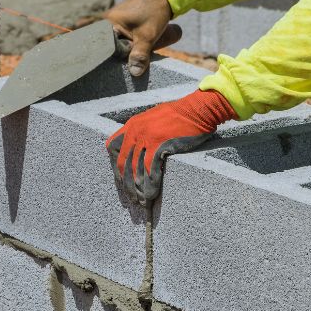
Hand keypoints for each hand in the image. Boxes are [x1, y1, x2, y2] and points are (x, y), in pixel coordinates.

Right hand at [104, 0, 182, 76]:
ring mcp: (114, 20)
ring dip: (126, 49)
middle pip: (110, 46)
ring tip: (132, 57)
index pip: (101, 47)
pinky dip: (129, 42)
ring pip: (118, 41)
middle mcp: (107, 21)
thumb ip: (140, 55)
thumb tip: (135, 73)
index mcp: (107, 23)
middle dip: (119, 55)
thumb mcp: (147, 36)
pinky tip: (135, 48)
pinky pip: (122, 36)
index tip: (113, 69)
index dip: (109, 59)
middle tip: (125, 66)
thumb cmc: (153, 12)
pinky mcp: (123, 21)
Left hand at [106, 90, 237, 204]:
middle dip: (127, 183)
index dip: (116, 166)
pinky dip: (150, 184)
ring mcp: (147, 138)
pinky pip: (150, 169)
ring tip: (142, 201)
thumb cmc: (180, 115)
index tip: (121, 180)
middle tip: (133, 198)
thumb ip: (143, 131)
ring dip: (138, 188)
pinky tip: (152, 194)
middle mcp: (136, 131)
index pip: (113, 148)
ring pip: (136, 169)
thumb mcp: (154, 119)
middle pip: (124, 163)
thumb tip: (139, 150)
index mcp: (132, 125)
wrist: (197, 109)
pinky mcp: (159, 144)